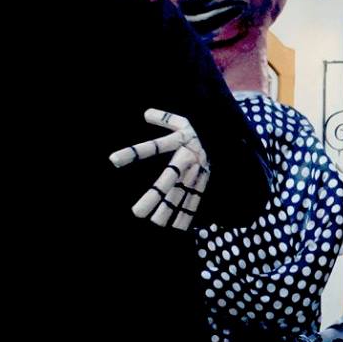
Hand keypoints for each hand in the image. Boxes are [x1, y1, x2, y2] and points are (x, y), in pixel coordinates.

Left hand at [110, 109, 207, 229]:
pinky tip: (178, 228)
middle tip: (137, 213)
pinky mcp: (204, 181)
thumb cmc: (199, 130)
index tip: (113, 160)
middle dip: (153, 196)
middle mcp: (188, 159)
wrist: (229, 136)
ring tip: (156, 224)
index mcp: (180, 141)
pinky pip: (194, 199)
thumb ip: (164, 117)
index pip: (153, 147)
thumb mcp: (182, 121)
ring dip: (169, 210)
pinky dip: (186, 214)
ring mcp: (196, 172)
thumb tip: (146, 113)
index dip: (134, 153)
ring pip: (181, 193)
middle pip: (168, 180)